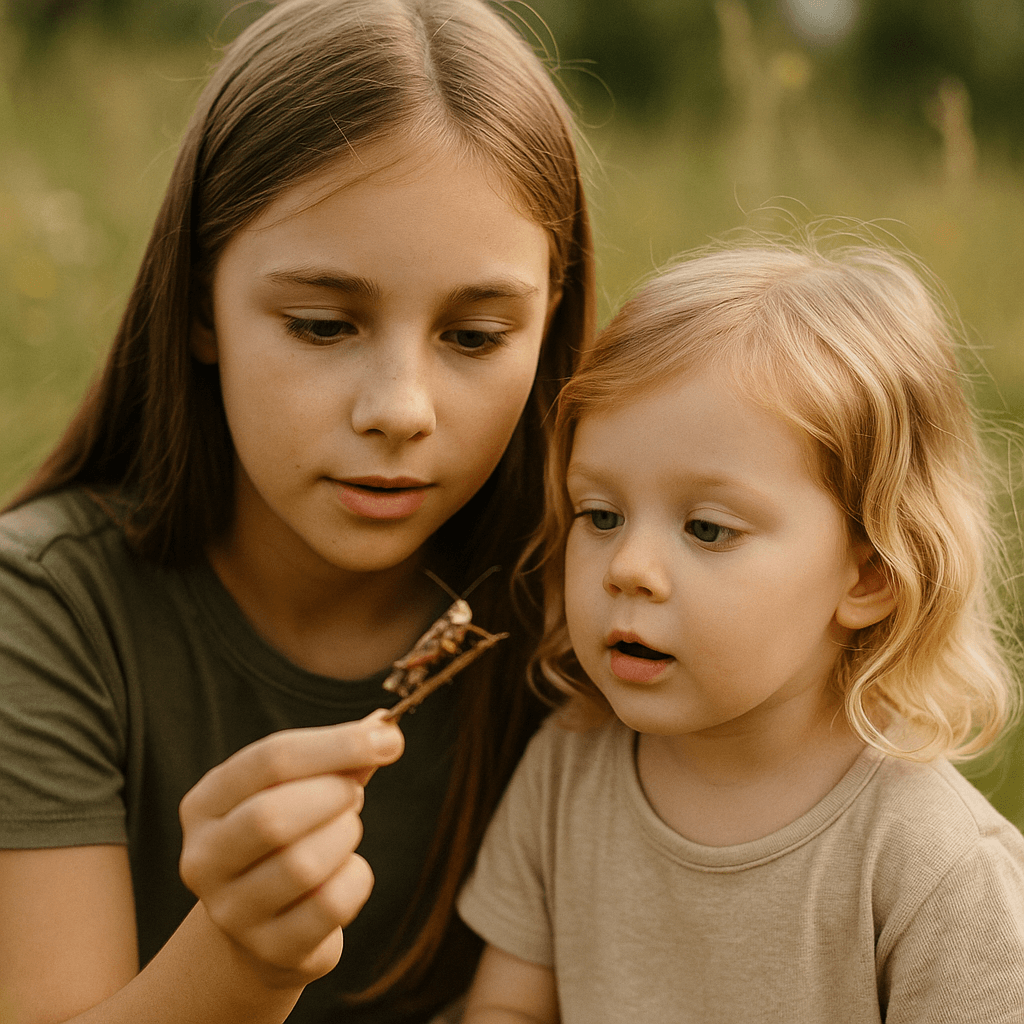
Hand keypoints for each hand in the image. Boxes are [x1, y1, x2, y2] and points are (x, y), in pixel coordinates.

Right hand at [178, 710, 403, 989]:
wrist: (262, 927)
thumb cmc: (286, 838)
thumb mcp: (298, 789)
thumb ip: (339, 758)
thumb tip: (385, 726)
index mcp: (205, 803)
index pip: (270, 760)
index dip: (337, 744)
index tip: (390, 738)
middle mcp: (203, 859)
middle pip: (273, 816)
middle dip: (333, 795)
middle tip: (355, 793)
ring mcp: (231, 911)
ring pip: (303, 865)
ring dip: (345, 836)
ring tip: (346, 831)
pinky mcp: (270, 950)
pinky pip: (331, 905)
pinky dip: (357, 879)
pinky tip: (347, 872)